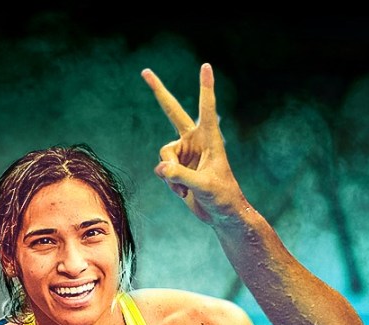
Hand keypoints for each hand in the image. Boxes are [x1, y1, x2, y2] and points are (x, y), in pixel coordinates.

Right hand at [141, 63, 246, 223]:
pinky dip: (170, 183)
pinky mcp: (177, 167)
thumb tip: (160, 168)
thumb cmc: (222, 197)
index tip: (206, 66)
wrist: (221, 214)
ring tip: (184, 188)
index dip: (206, 87)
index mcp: (210, 138)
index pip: (206, 108)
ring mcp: (184, 153)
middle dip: (158, 91)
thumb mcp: (203, 186)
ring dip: (170, 173)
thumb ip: (181, 175)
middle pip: (172, 111)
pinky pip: (162, 169)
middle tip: (145, 71)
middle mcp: (195, 141)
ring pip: (163, 154)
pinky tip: (182, 192)